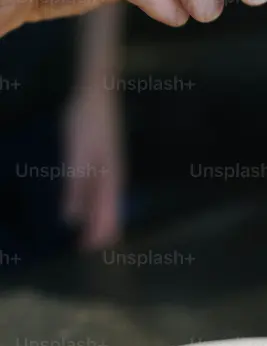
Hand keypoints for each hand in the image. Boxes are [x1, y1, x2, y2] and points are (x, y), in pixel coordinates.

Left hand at [62, 85, 122, 250]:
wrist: (98, 95)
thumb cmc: (86, 122)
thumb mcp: (76, 155)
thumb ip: (76, 186)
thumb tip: (72, 218)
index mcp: (110, 178)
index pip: (107, 214)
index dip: (99, 233)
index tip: (88, 250)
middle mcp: (115, 177)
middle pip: (111, 211)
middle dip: (100, 231)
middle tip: (85, 248)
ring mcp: (113, 169)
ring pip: (109, 202)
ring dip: (99, 219)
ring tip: (87, 235)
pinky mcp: (108, 162)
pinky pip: (105, 191)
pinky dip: (97, 204)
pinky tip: (89, 207)